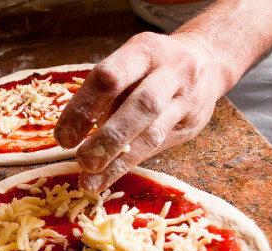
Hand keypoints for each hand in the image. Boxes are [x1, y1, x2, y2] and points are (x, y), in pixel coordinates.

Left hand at [55, 31, 229, 192]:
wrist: (207, 60)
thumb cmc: (151, 66)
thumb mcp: (129, 63)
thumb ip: (106, 92)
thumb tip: (73, 131)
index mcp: (144, 50)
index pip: (111, 77)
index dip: (84, 108)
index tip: (63, 136)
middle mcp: (170, 72)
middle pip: (140, 106)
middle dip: (107, 138)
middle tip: (81, 160)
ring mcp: (185, 99)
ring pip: (152, 133)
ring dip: (118, 161)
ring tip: (90, 179)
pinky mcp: (191, 125)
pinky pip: (158, 148)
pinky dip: (128, 164)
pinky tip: (106, 178)